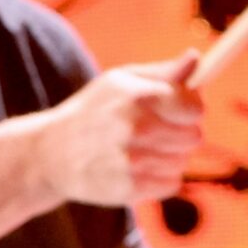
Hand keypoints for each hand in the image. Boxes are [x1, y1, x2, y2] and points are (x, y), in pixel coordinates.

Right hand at [47, 53, 205, 206]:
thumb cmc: (94, 110)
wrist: (52, 153)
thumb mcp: (121, 81)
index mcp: (137, 96)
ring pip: (183, 162)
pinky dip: (161, 177)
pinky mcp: (130, 188)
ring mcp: (132, 161)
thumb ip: (163, 73)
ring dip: (171, 156)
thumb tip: (195, 58)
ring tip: (144, 148)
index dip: (192, 108)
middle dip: (182, 132)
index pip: (194, 108)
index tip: (179, 108)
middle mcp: (135, 128)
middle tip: (158, 130)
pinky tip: (139, 167)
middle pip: (194, 137)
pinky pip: (171, 184)